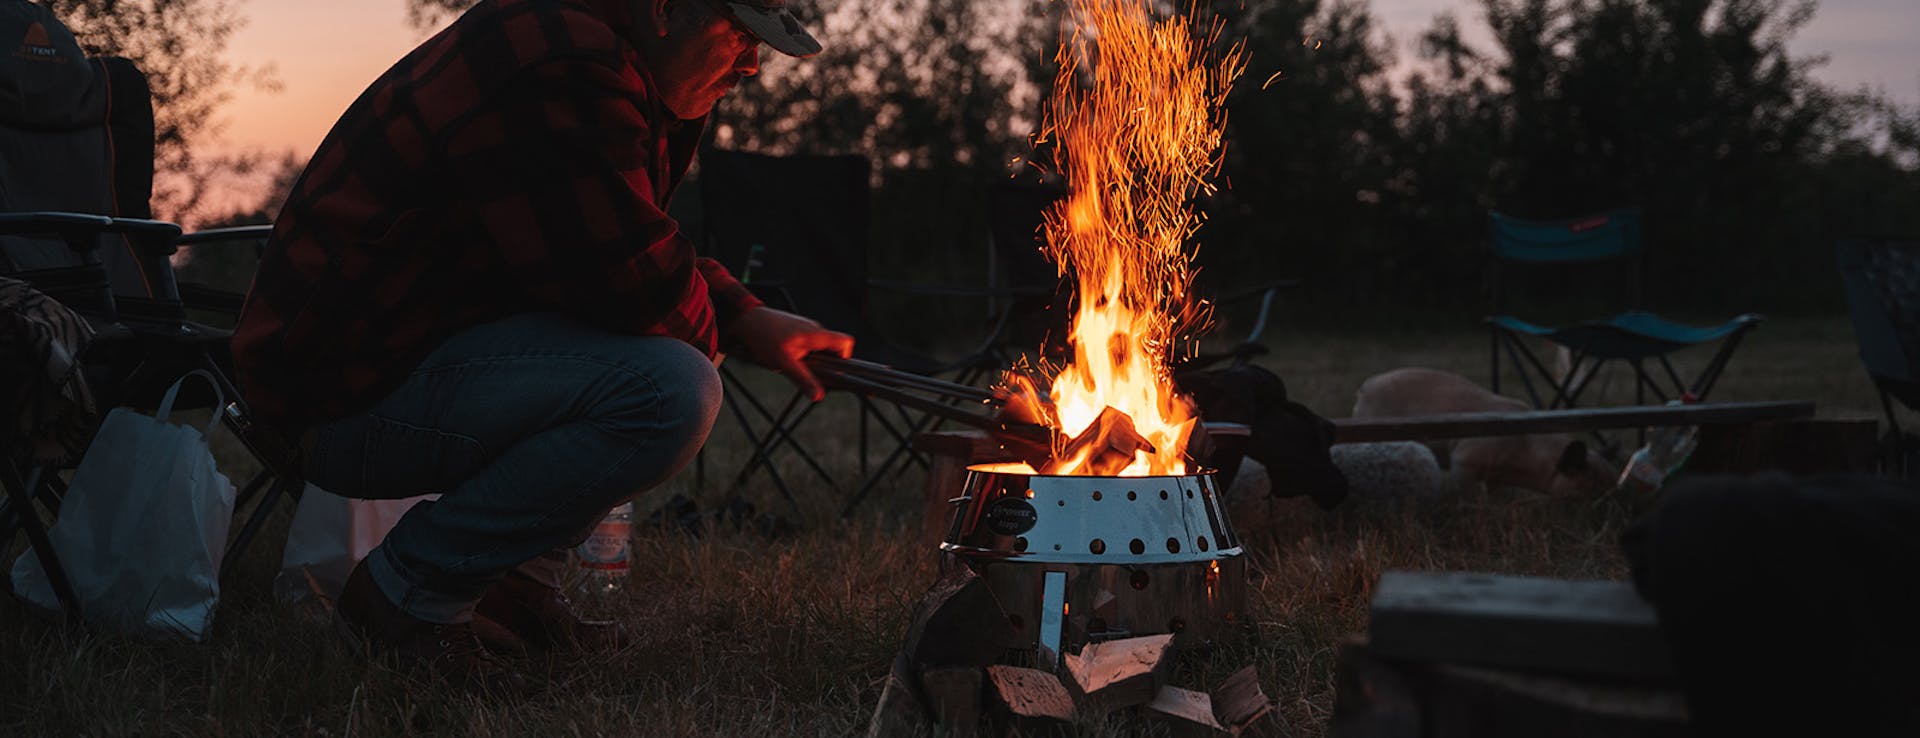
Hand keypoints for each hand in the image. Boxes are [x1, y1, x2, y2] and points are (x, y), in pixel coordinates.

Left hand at [728, 306, 854, 400]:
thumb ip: (803, 379)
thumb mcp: (784, 363)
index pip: (846, 343)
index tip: (832, 370)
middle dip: (824, 363)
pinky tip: (785, 356)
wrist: (746, 320)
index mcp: (816, 335)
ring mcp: (806, 327)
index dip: (845, 358)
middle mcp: (815, 329)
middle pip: (833, 348)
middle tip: (807, 371)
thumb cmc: (764, 337)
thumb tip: (818, 395)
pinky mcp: (796, 329)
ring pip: (819, 347)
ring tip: (791, 363)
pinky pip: (807, 343)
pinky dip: (801, 353)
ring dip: (810, 359)